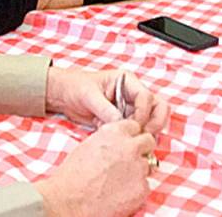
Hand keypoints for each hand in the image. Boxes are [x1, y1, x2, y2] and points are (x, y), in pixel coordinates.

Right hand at [34, 119, 154, 216]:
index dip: (132, 136)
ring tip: (120, 181)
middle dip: (142, 149)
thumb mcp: (89, 145)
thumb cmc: (73, 174)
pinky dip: (136, 190)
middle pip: (149, 141)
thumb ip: (108, 141)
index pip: (135, 126)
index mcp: (115, 132)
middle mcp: (130, 146)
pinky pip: (146, 186)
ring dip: (138, 171)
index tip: (128, 143)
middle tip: (131, 160)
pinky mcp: (142, 188)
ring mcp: (138, 167)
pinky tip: (120, 194)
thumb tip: (117, 145)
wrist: (71, 199)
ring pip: (148, 165)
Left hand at [45, 67, 168, 135]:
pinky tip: (121, 141)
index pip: (146, 97)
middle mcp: (132, 93)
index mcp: (127, 81)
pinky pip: (137, 129)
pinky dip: (134, 137)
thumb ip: (105, 109)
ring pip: (151, 120)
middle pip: (158, 107)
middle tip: (144, 136)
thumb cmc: (75, 87)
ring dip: (146, 131)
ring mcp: (130, 107)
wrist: (63, 95)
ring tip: (132, 140)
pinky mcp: (124, 120)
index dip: (143, 113)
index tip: (134, 125)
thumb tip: (119, 122)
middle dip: (155, 123)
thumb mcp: (89, 95)